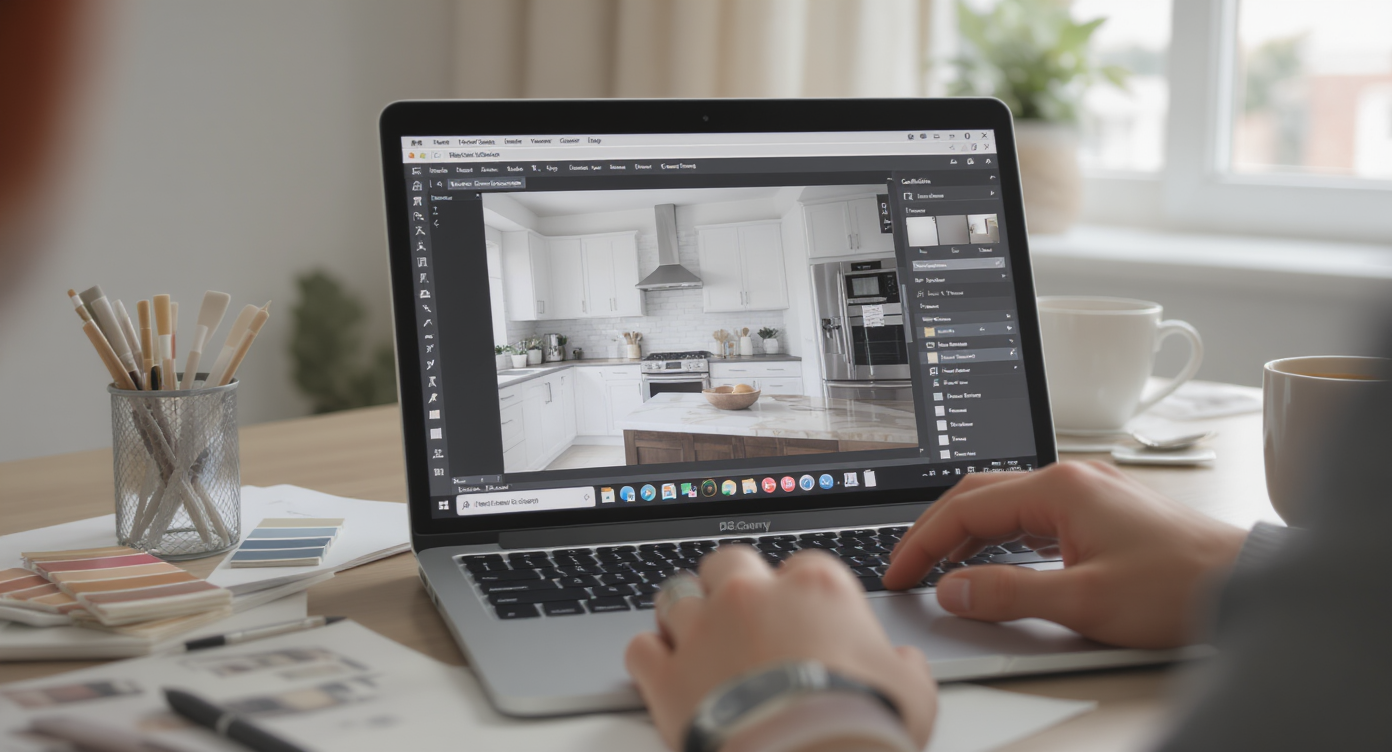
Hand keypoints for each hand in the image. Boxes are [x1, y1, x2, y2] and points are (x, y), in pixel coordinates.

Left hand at [625, 546, 936, 749]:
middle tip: (739, 616)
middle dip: (731, 584)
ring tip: (694, 637)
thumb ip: (903, 669)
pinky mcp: (667, 673)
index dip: (798, 592)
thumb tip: (905, 666)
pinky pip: (641, 646)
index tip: (800, 616)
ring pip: (676, 594)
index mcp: (815, 589)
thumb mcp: (911, 695)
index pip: (802, 566)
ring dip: (684, 613)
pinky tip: (663, 672)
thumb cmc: (862, 726)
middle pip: (729, 562)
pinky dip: (650, 657)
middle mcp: (752, 596)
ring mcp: (703, 630)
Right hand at [884, 461, 1247, 648]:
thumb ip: (1007, 593)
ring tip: (937, 564)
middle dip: (934, 530)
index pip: (965, 508)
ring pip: (1006, 503)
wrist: (1245, 584)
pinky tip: (993, 558)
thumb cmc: (1178, 586)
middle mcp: (1071, 479)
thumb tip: (952, 590)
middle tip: (906, 566)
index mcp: (1059, 488)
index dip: (922, 543)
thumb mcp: (1083, 600)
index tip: (898, 572)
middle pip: (979, 494)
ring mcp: (1089, 492)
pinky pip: (1033, 515)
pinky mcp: (1103, 511)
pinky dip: (999, 535)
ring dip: (966, 532)